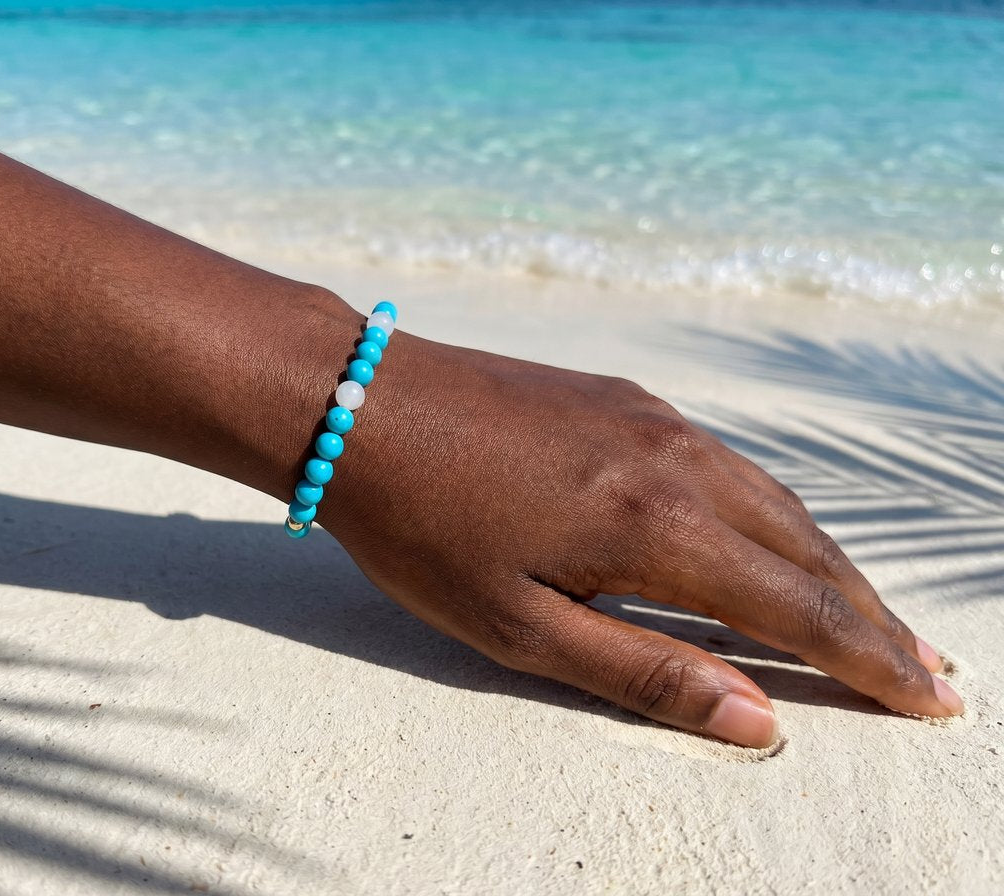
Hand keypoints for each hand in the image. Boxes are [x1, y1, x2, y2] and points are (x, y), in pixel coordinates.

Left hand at [323, 333, 960, 746]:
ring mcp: (655, 418)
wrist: (358, 402)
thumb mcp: (517, 625)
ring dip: (828, 561)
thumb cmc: (422, 527)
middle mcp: (679, 461)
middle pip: (808, 549)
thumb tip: (755, 720)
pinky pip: (728, 463)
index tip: (932, 697)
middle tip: (927, 667)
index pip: (799, 607)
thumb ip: (641, 673)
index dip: (872, 659)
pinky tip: (771, 538)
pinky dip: (773, 512)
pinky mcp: (627, 396)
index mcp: (658, 527)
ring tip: (868, 612)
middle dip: (872, 615)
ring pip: (776, 499)